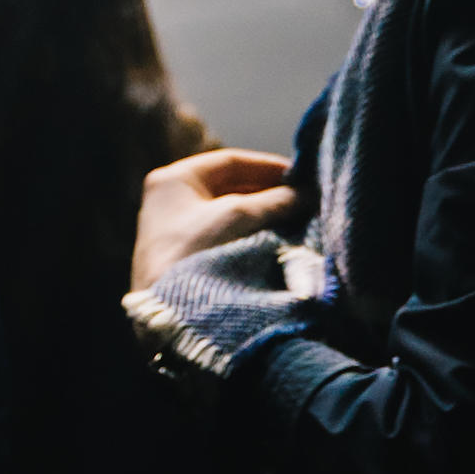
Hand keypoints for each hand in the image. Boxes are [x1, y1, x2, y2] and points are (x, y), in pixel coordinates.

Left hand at [129, 146, 303, 296]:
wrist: (171, 311)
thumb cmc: (198, 250)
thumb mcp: (240, 215)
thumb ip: (275, 199)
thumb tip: (304, 194)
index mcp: (172, 181)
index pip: (229, 162)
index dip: (268, 166)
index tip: (301, 176)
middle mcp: (170, 202)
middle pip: (230, 188)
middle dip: (269, 194)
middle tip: (304, 201)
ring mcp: (176, 233)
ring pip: (230, 216)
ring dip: (264, 217)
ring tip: (298, 222)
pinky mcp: (186, 260)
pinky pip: (226, 239)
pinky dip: (252, 237)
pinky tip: (278, 243)